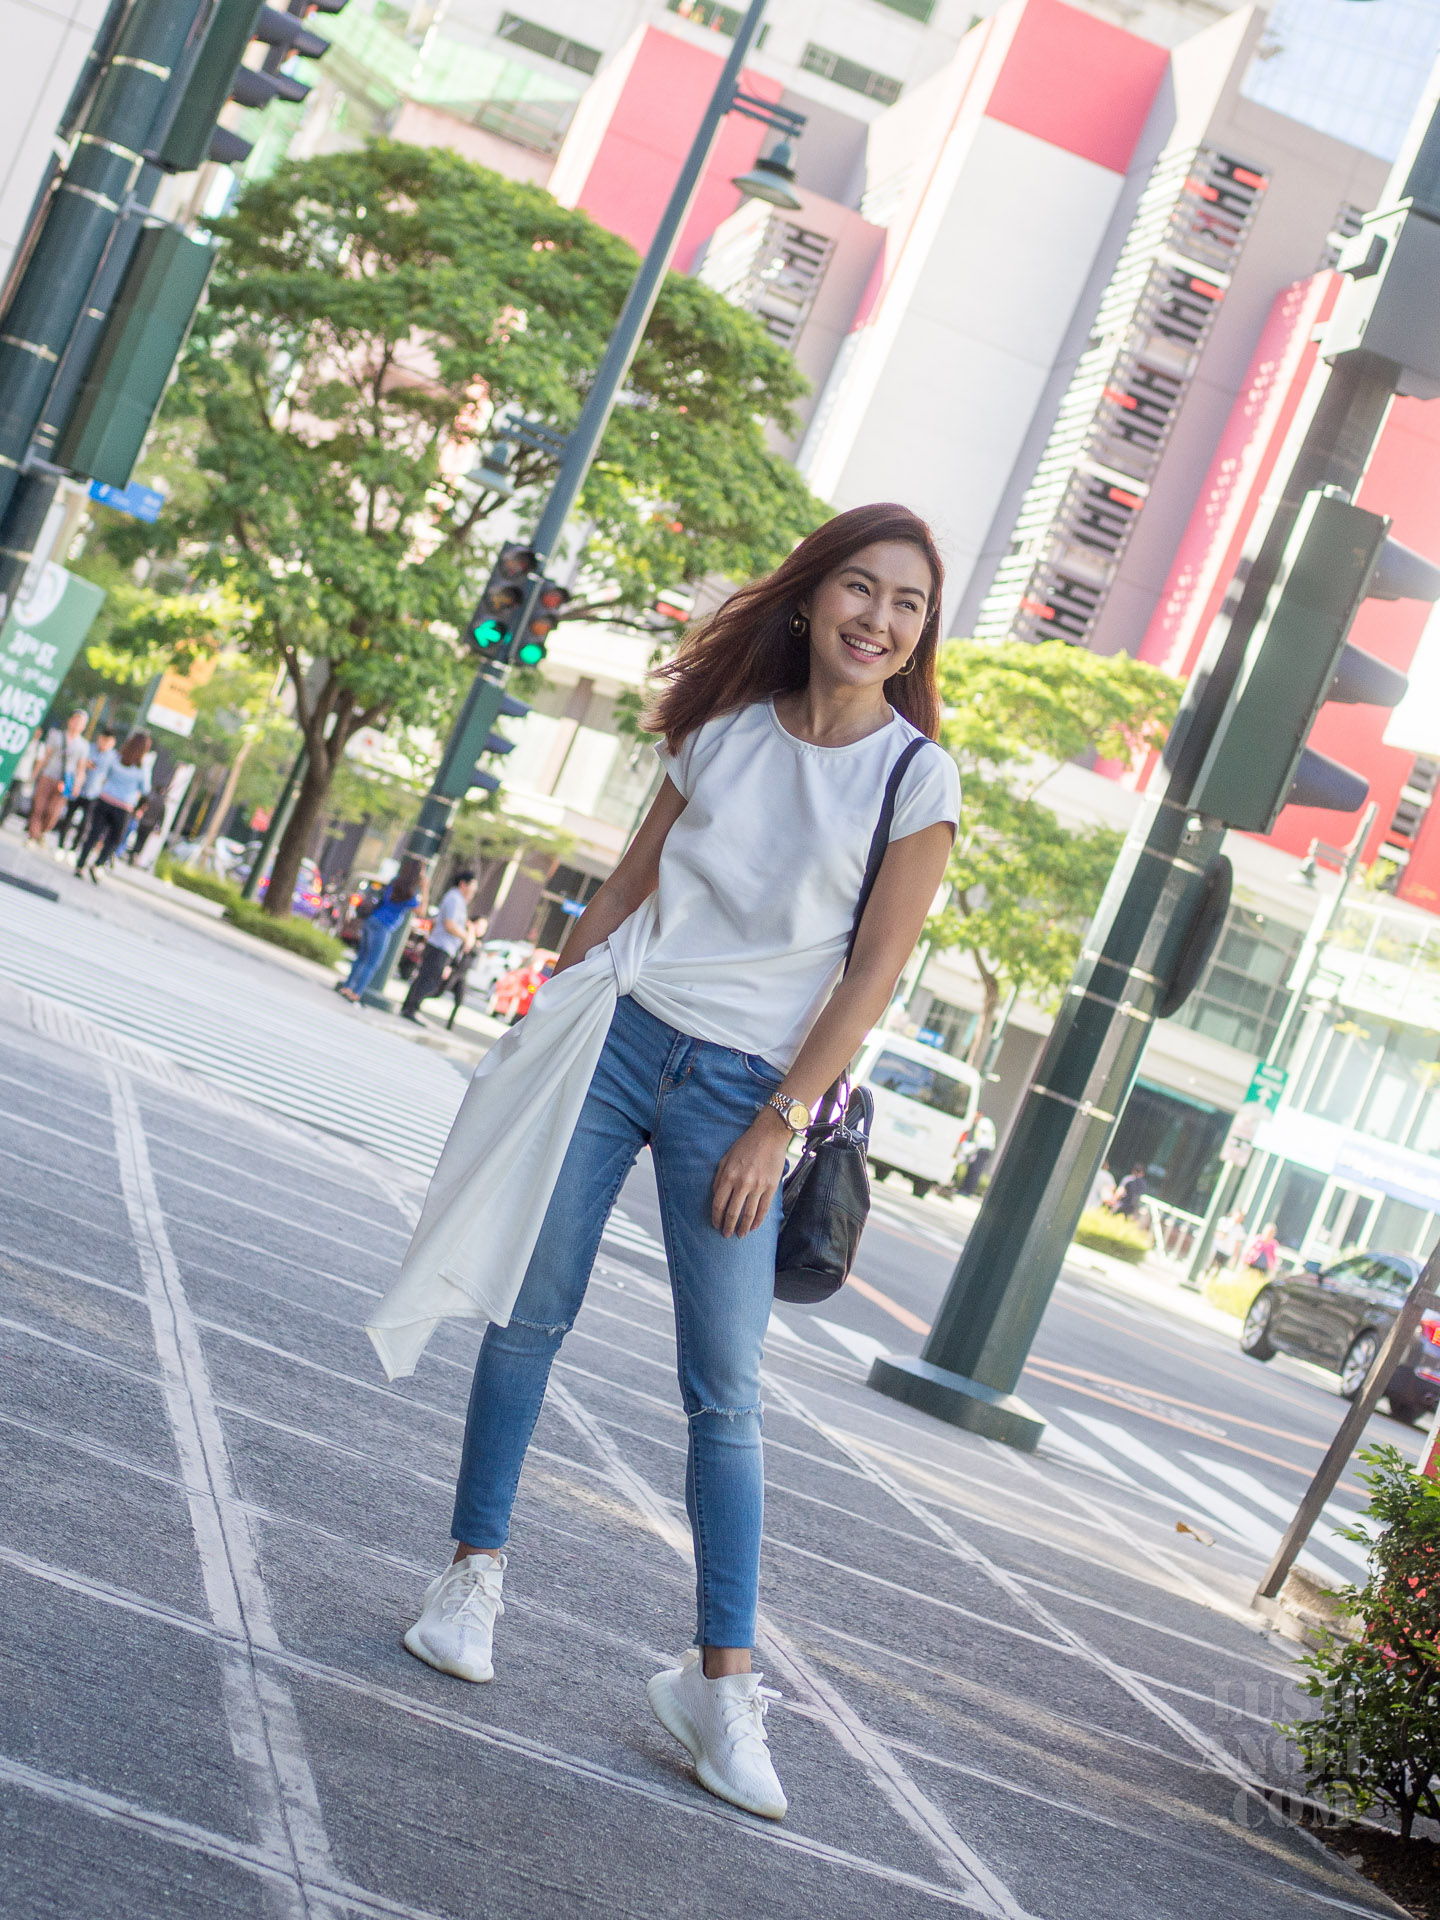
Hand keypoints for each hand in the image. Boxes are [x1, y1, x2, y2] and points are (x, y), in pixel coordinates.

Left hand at [711, 1108, 790, 1237]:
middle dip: (727, 1227)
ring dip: (743, 1228)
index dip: (716, 1218)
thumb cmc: (746, 1145)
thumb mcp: (726, 1158)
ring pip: (748, 1214)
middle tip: (726, 1235)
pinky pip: (763, 1209)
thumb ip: (719, 1178)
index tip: (715, 1225)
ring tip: (740, 1235)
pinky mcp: (771, 1187)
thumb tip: (715, 1196)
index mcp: (729, 1176)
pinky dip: (758, 1220)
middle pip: (732, 1212)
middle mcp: (742, 1183)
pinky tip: (754, 1227)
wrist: (769, 1135)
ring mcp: (758, 1186)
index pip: (719, 1204)